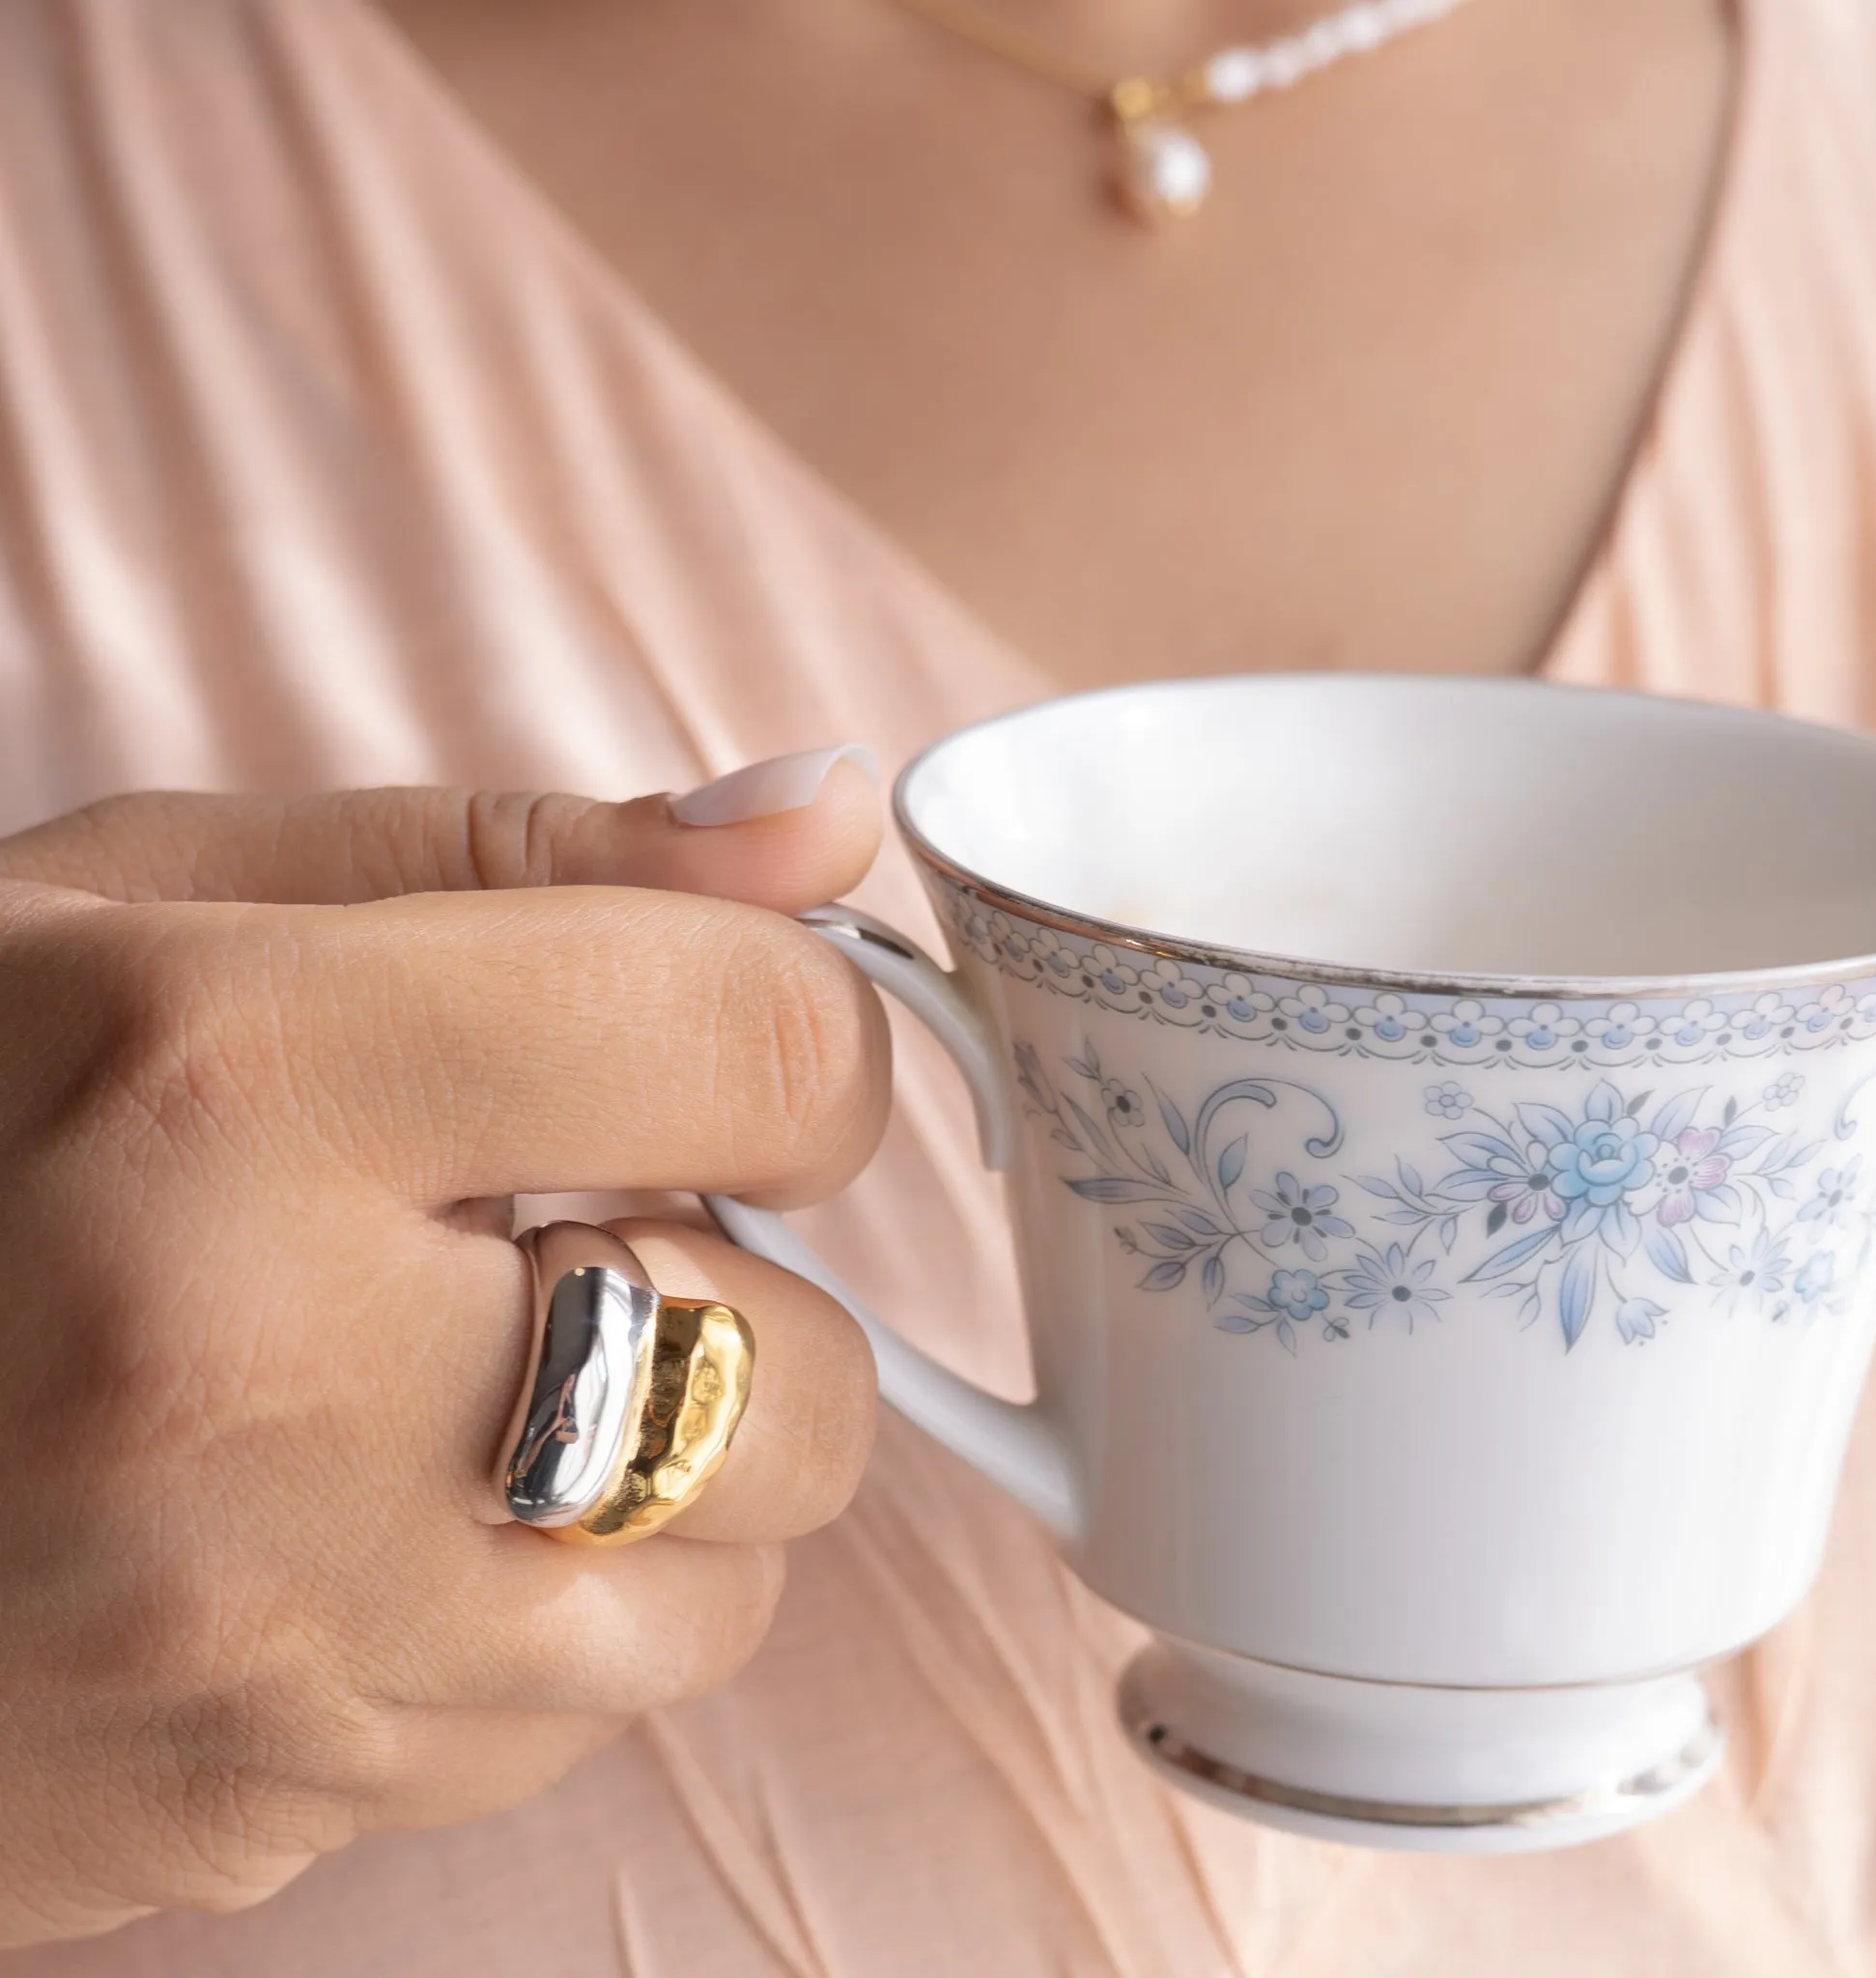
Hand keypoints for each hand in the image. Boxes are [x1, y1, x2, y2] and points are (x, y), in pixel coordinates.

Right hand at [0, 760, 884, 1945]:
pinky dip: (552, 1605)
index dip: (807, 1035)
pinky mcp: (265, 1806)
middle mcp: (260, 1386)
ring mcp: (266, 1646)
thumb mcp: (168, 898)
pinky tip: (383, 1515)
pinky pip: (583, 1717)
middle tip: (572, 1221)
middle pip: (801, 1370)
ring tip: (471, 1372)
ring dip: (674, 1461)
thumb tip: (822, 822)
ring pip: (729, 1579)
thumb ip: (534, 854)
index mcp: (234, 1080)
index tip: (739, 1049)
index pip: (761, 1047)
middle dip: (750, 1281)